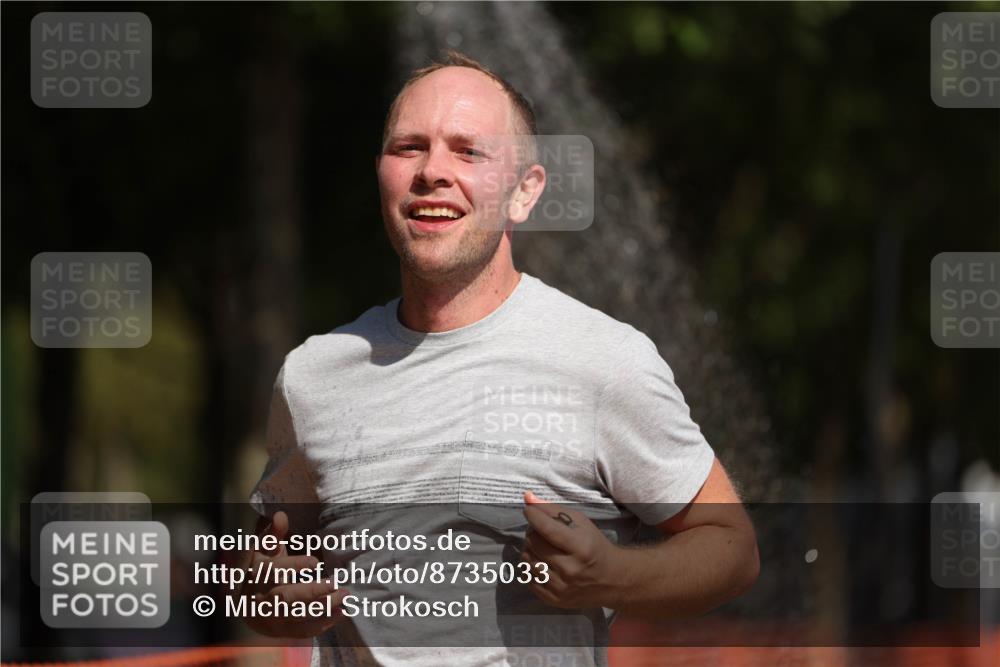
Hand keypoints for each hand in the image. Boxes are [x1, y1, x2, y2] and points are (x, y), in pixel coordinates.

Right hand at [240, 511, 347, 637]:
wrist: (249, 606)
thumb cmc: (263, 569)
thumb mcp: (264, 550)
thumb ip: (273, 533)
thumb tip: (281, 515)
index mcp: (257, 575)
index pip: (271, 572)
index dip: (292, 566)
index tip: (315, 562)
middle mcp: (262, 599)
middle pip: (285, 598)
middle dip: (311, 591)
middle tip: (335, 583)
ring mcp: (273, 618)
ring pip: (297, 616)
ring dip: (323, 607)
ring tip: (345, 596)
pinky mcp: (284, 631)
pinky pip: (304, 630)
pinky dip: (323, 623)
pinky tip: (341, 611)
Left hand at [520, 491, 619, 608]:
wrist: (613, 580)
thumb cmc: (595, 546)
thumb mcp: (581, 523)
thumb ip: (554, 510)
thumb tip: (528, 499)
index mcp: (581, 548)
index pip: (548, 530)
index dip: (534, 517)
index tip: (528, 510)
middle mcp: (570, 570)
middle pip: (534, 544)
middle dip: (532, 532)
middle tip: (539, 529)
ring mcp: (561, 588)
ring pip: (527, 561)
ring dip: (529, 549)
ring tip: (541, 546)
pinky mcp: (553, 600)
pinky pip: (527, 579)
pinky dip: (530, 567)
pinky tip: (541, 562)